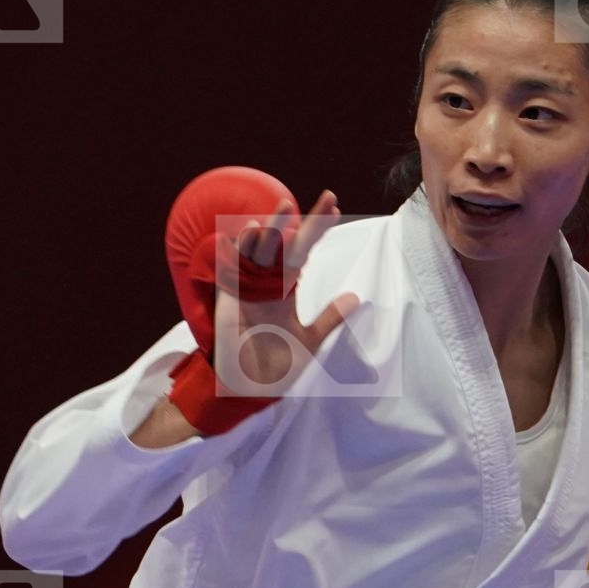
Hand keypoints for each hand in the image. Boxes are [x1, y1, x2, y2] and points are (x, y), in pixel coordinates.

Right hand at [210, 189, 360, 396]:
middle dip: (300, 222)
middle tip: (321, 198)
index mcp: (286, 291)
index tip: (334, 208)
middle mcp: (268, 285)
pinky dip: (239, 250)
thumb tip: (357, 297)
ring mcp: (249, 289)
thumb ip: (330, 318)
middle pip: (285, 245)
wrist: (248, 389)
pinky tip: (247, 231)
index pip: (304, 252)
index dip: (317, 231)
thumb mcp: (310, 341)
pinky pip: (234, 269)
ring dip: (271, 229)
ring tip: (286, 206)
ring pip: (261, 251)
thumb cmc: (278, 368)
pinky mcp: (231, 298)